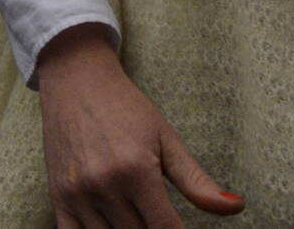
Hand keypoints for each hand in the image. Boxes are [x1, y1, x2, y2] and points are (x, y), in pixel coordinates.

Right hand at [37, 25, 242, 228]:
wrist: (75, 79)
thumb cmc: (124, 106)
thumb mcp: (166, 138)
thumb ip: (197, 181)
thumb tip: (236, 207)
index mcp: (136, 171)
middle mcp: (103, 185)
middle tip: (159, 216)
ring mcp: (76, 192)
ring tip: (138, 220)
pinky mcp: (58, 194)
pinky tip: (110, 228)